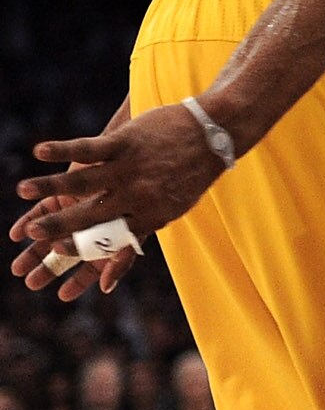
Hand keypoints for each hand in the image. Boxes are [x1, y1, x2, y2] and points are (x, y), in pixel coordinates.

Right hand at [11, 104, 228, 298]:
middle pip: (87, 217)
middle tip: (31, 234)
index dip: (78, 251)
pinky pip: (89, 148)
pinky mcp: (127, 141)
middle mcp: (134, 196)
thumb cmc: (190, 175)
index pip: (104, 242)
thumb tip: (108, 278)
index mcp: (145, 217)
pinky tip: (40, 151)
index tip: (54, 256)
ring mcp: (129, 167)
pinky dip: (63, 149)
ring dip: (48, 185)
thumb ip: (136, 237)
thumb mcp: (171, 212)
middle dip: (56, 227)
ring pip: (81, 182)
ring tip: (22, 189)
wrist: (216, 131)